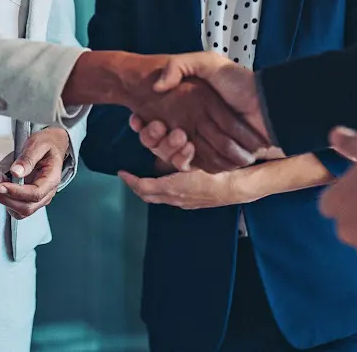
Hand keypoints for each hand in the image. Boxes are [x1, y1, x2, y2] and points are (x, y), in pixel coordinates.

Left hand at [0, 127, 69, 219]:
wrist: (53, 145)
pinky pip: (19, 207)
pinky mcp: (32, 197)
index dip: (16, 192)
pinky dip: (8, 201)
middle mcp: (48, 192)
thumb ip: (27, 158)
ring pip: (22, 211)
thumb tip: (16, 172)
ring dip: (5, 201)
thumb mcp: (38, 144)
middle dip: (6, 199)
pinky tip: (2, 187)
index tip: (1, 185)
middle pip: (27, 207)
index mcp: (52, 179)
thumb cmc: (47, 144)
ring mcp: (40, 197)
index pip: (35, 194)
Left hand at [118, 166, 257, 209]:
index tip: (121, 172)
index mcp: (172, 188)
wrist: (235, 187)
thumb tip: (159, 153)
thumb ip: (175, 157)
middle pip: (148, 196)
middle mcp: (175, 198)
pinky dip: (161, 191)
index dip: (130, 180)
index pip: (143, 186)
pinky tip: (166, 181)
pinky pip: (170, 198)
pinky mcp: (192, 203)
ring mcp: (184, 203)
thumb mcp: (193, 161)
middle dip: (136, 186)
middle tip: (129, 177)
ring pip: (159, 198)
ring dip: (148, 189)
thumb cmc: (215, 172)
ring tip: (143, 178)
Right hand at [136, 54, 274, 169]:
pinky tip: (186, 147)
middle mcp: (193, 129)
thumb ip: (180, 66)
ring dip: (167, 149)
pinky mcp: (216, 159)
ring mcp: (205, 145)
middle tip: (155, 127)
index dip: (144, 124)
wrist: (268, 104)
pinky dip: (186, 160)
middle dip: (153, 138)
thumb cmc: (239, 82)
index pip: (157, 122)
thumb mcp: (207, 63)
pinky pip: (195, 166)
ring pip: (174, 156)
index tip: (135, 120)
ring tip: (174, 136)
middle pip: (161, 143)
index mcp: (189, 110)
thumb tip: (157, 87)